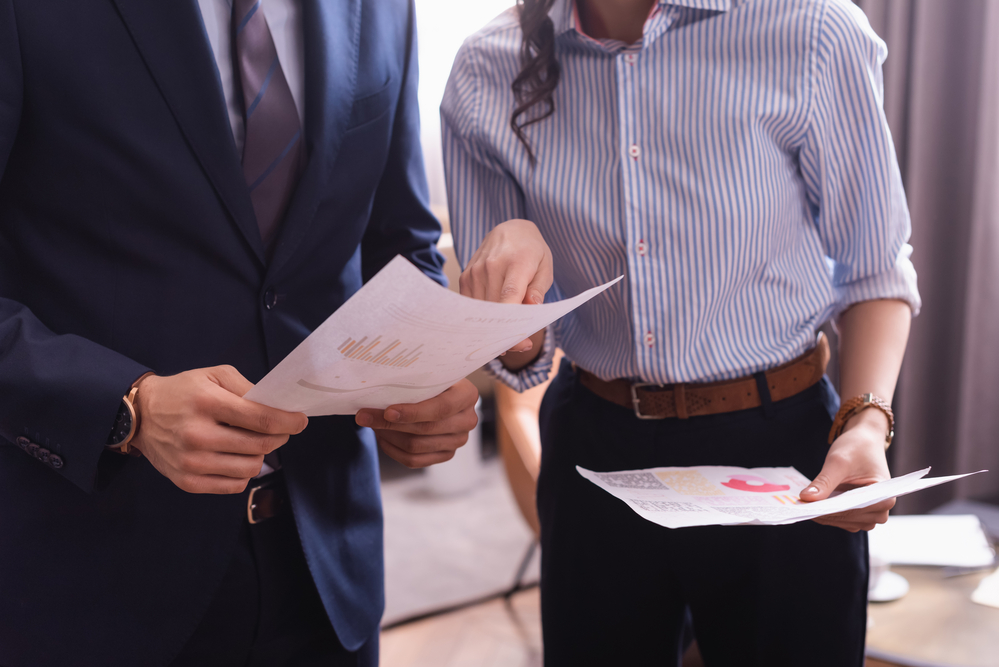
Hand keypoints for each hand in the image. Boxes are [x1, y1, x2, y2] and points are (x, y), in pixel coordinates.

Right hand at [131, 366, 307, 493]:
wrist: (140, 416)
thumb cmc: (183, 392)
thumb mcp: (214, 375)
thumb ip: (247, 388)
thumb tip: (276, 406)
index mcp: (207, 403)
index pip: (261, 419)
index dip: (289, 422)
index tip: (300, 421)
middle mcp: (198, 435)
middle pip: (260, 445)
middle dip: (279, 437)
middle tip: (280, 430)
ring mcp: (192, 462)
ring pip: (251, 468)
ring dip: (260, 455)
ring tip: (253, 442)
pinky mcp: (187, 482)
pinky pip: (233, 486)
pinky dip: (243, 473)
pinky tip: (236, 457)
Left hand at [355, 378, 478, 467]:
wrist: (440, 391)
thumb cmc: (430, 378)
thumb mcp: (427, 372)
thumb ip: (411, 379)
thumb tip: (376, 390)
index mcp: (467, 395)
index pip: (441, 408)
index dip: (413, 412)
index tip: (387, 411)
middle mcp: (467, 420)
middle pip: (425, 429)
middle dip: (390, 423)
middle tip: (364, 416)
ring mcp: (458, 440)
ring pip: (416, 447)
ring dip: (389, 436)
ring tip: (372, 423)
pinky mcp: (446, 454)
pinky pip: (414, 461)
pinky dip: (393, 450)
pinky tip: (382, 437)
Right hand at [460, 218, 552, 353]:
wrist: (509, 229)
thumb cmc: (531, 251)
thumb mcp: (545, 266)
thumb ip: (539, 289)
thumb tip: (532, 308)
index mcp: (516, 262)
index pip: (509, 297)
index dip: (512, 324)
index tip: (519, 342)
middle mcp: (491, 266)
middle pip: (494, 309)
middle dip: (506, 331)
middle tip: (519, 344)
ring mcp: (475, 271)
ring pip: (481, 310)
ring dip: (492, 326)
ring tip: (508, 334)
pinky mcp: (466, 276)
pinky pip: (471, 304)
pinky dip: (481, 317)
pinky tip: (493, 323)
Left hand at [799, 411, 893, 531]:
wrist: (864, 440)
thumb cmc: (856, 447)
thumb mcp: (838, 462)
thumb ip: (824, 482)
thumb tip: (805, 498)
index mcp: (884, 496)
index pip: (855, 510)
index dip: (831, 511)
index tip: (808, 509)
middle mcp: (881, 510)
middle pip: (850, 519)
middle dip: (825, 513)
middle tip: (800, 508)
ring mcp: (871, 514)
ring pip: (845, 522)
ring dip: (826, 515)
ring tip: (804, 506)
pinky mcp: (860, 512)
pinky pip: (843, 519)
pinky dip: (828, 513)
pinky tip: (813, 505)